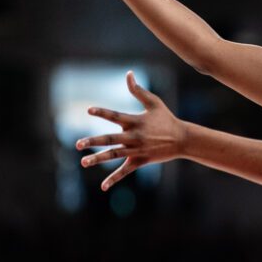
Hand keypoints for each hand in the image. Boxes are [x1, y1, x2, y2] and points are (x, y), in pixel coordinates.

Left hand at [76, 72, 185, 190]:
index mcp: (135, 121)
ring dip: (98, 159)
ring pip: (114, 155)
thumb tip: (128, 74)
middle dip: (93, 141)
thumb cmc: (166, 119)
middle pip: (110, 139)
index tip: (89, 110)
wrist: (182, 139)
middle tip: (78, 144)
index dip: (102, 112)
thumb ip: (138, 90)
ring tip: (83, 162)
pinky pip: (125, 170)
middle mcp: (134, 136)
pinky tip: (103, 186)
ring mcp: (137, 149)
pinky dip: (114, 178)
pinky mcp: (140, 160)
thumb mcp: (154, 103)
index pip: (115, 116)